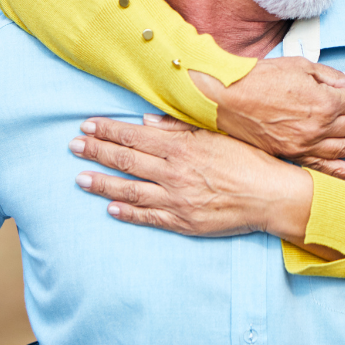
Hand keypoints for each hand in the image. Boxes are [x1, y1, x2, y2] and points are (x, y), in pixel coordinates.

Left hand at [69, 115, 340, 260]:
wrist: (271, 194)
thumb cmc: (247, 159)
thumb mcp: (215, 134)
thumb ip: (179, 128)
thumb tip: (146, 122)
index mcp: (181, 147)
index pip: (135, 136)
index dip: (109, 131)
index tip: (88, 125)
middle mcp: (173, 172)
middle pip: (126, 161)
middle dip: (97, 152)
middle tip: (73, 146)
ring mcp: (176, 199)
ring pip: (130, 190)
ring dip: (102, 183)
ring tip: (80, 179)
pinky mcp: (183, 221)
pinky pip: (148, 217)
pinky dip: (127, 212)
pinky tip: (110, 208)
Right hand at [190, 57, 344, 182]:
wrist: (227, 98)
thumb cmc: (261, 77)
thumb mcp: (299, 66)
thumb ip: (329, 76)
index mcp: (324, 101)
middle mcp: (319, 126)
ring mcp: (306, 143)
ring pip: (343, 148)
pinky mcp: (292, 154)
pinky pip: (321, 166)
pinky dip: (339, 171)